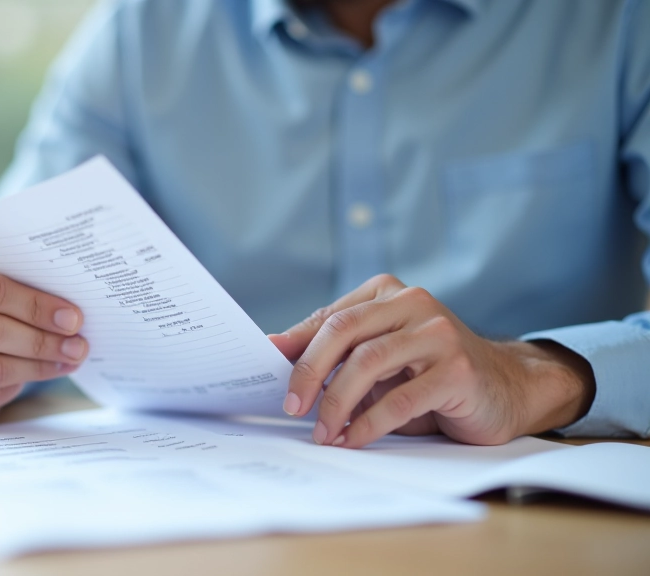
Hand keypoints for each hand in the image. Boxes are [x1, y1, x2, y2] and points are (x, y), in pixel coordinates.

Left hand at [269, 274, 594, 447]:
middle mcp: (413, 304)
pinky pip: (401, 399)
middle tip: (291, 405)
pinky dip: (370, 423)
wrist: (508, 388)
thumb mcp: (380, 356)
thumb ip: (336, 350)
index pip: (331, 317)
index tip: (266, 370)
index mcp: (388, 293)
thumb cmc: (430, 373)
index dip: (297, 345)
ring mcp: (438, 334)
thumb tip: (275, 349)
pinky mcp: (458, 370)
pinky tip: (354, 439)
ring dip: (337, 403)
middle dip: (309, 371)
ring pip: (369, 363)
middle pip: (344, 331)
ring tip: (323, 432)